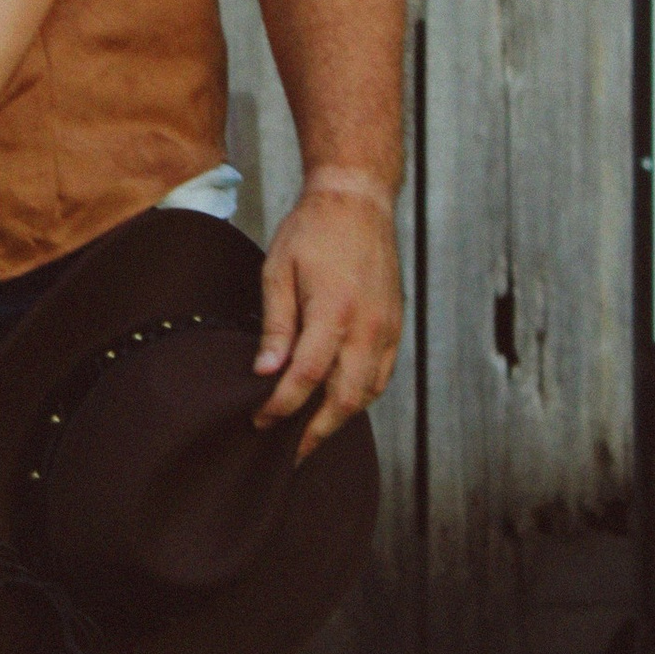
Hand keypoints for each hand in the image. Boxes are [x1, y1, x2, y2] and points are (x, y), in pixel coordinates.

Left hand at [255, 181, 400, 456]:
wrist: (357, 201)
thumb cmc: (312, 231)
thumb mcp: (278, 272)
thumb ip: (276, 326)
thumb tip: (266, 372)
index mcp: (334, 310)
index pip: (308, 376)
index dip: (282, 405)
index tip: (260, 420)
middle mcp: (367, 325)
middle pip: (346, 398)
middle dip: (316, 430)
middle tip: (289, 452)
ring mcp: (387, 327)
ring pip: (368, 392)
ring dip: (340, 417)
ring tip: (310, 433)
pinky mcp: (395, 325)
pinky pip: (380, 375)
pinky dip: (359, 396)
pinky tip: (337, 403)